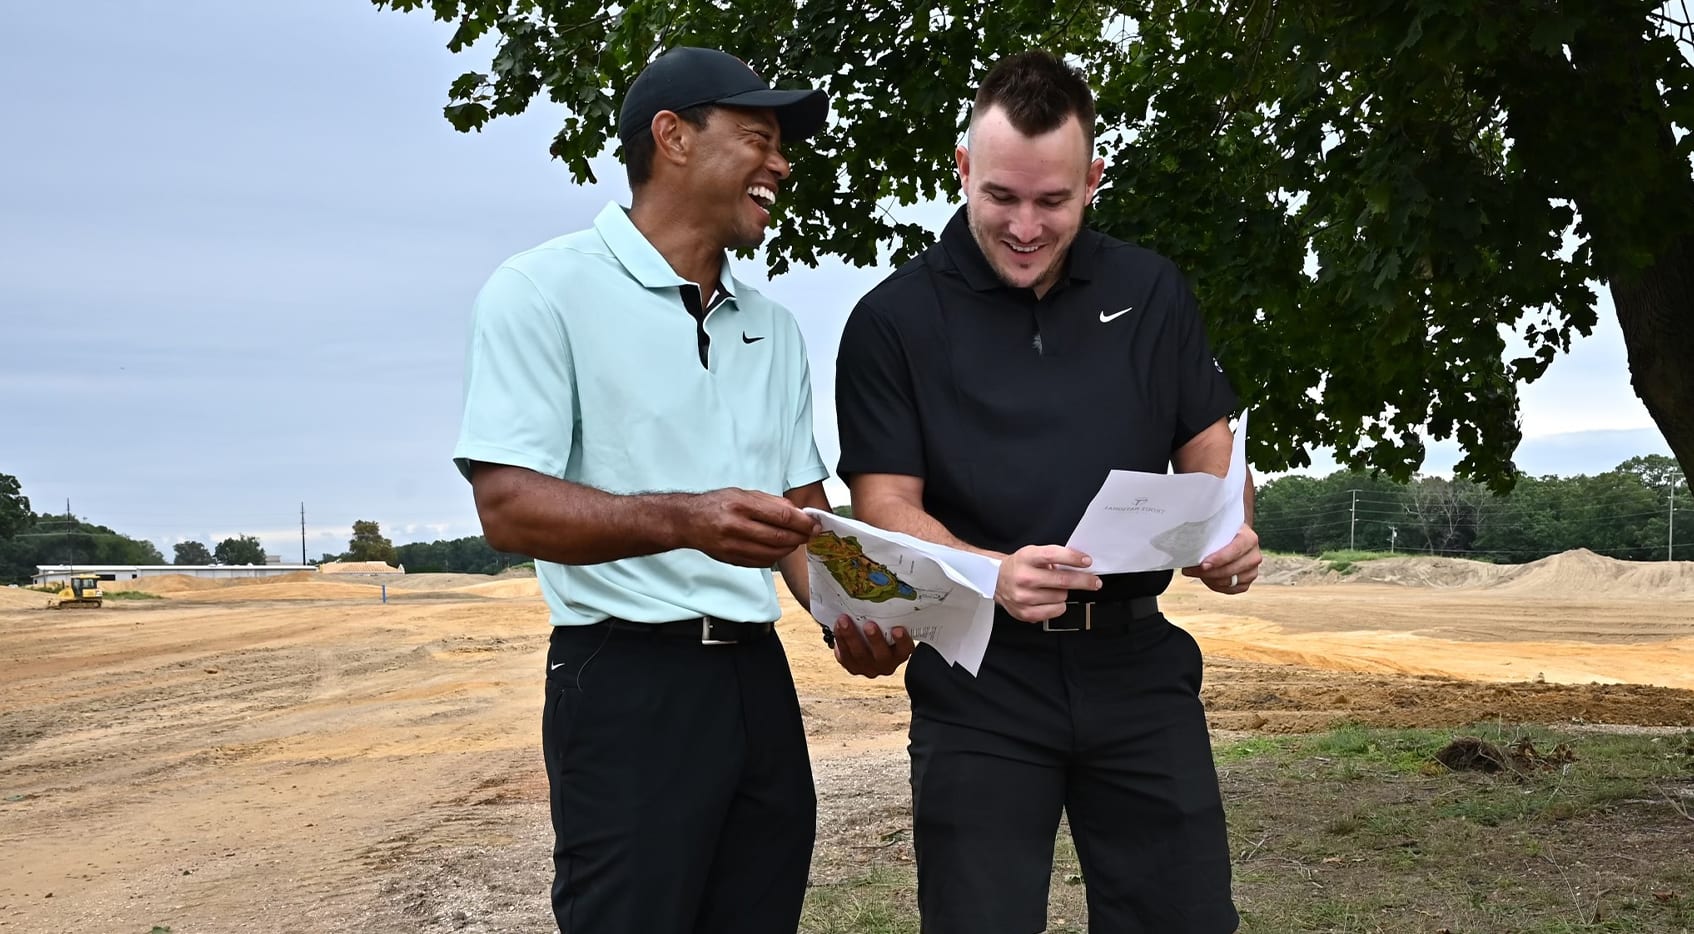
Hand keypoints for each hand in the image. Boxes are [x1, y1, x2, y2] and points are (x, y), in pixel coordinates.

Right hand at [679, 488, 819, 567]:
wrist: (689, 521)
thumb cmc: (717, 504)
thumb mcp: (743, 493)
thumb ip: (771, 502)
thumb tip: (798, 513)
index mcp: (740, 504)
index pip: (781, 515)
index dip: (802, 522)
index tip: (815, 524)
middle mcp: (735, 526)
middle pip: (779, 536)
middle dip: (801, 536)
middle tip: (811, 534)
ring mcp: (733, 546)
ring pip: (773, 552)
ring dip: (791, 548)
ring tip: (796, 541)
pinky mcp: (732, 559)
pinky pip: (762, 562)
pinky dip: (776, 556)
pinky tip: (779, 549)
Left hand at [832, 614, 915, 676]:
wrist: (869, 649)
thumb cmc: (883, 632)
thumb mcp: (890, 627)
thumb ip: (889, 619)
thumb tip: (883, 593)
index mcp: (899, 653)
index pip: (905, 649)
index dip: (902, 641)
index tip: (898, 629)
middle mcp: (886, 664)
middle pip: (881, 655)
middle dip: (874, 639)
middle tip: (869, 625)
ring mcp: (868, 667)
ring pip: (859, 655)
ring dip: (851, 636)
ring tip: (844, 620)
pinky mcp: (852, 667)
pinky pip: (844, 656)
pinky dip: (840, 640)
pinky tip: (838, 627)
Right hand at [996, 545, 1100, 622]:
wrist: (996, 580)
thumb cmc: (1019, 566)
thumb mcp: (1032, 553)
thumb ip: (1053, 557)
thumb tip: (1079, 565)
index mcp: (1026, 558)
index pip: (1053, 555)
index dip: (1073, 558)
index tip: (1087, 562)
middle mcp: (1024, 577)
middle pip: (1063, 580)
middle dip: (1084, 581)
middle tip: (1094, 582)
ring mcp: (1024, 596)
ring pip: (1062, 596)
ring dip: (1063, 592)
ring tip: (1053, 588)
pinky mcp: (1025, 612)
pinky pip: (1056, 611)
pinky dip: (1058, 606)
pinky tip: (1051, 600)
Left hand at [1182, 524, 1260, 593]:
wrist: (1234, 537)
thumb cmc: (1223, 533)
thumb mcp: (1219, 528)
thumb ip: (1209, 534)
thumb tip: (1187, 544)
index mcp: (1249, 538)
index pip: (1235, 551)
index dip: (1219, 559)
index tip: (1203, 564)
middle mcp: (1254, 555)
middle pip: (1230, 569)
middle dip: (1208, 572)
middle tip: (1189, 570)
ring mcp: (1253, 570)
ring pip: (1229, 582)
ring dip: (1210, 579)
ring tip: (1196, 572)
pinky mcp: (1247, 582)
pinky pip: (1231, 590)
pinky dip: (1216, 586)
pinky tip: (1207, 579)